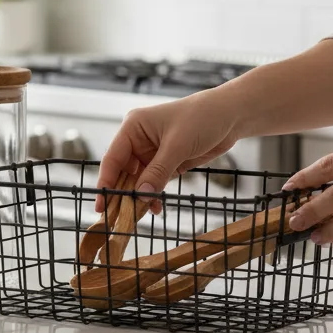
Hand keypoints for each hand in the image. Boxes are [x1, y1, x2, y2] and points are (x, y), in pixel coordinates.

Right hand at [98, 89, 243, 212]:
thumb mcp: (177, 145)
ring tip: (139, 216)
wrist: (231, 115)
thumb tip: (141, 196)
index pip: (113, 158)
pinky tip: (156, 207)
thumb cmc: (201, 118)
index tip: (102, 203)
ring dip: (140, 197)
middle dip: (123, 193)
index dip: (106, 181)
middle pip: (123, 172)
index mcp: (133, 128)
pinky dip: (154, 195)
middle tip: (119, 217)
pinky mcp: (167, 162)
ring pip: (139, 180)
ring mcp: (153, 152)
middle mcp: (139, 140)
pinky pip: (154, 182)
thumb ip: (158, 171)